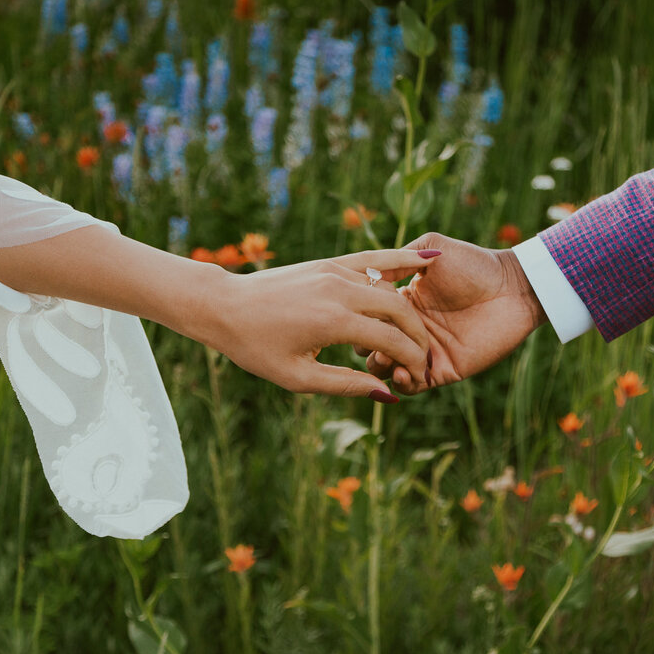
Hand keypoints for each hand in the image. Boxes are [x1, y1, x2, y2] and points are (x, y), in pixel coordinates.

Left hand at [198, 248, 439, 399]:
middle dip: (418, 337)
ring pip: (390, 287)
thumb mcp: (298, 377)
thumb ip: (347, 385)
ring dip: (410, 310)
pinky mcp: (330, 263)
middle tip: (422, 359)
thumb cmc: (255, 347)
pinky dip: (402, 261)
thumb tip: (389, 393)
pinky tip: (429, 261)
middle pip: (400, 311)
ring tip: (421, 333)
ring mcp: (336, 271)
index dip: (412, 361)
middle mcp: (340, 290)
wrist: (224, 305)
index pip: (392, 341)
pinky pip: (373, 260)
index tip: (417, 378)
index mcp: (334, 321)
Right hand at [365, 233, 546, 393]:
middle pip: (371, 346)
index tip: (363, 315)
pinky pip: (413, 386)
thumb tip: (370, 267)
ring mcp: (426, 351)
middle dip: (366, 346)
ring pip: (387, 370)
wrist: (513, 288)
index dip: (362, 318)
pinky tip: (403, 371)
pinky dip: (402, 383)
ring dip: (382, 366)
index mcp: (403, 301)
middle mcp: (411, 328)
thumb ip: (402, 256)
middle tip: (375, 340)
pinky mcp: (444, 370)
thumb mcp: (434, 249)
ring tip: (388, 357)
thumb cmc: (476, 265)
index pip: (369, 316)